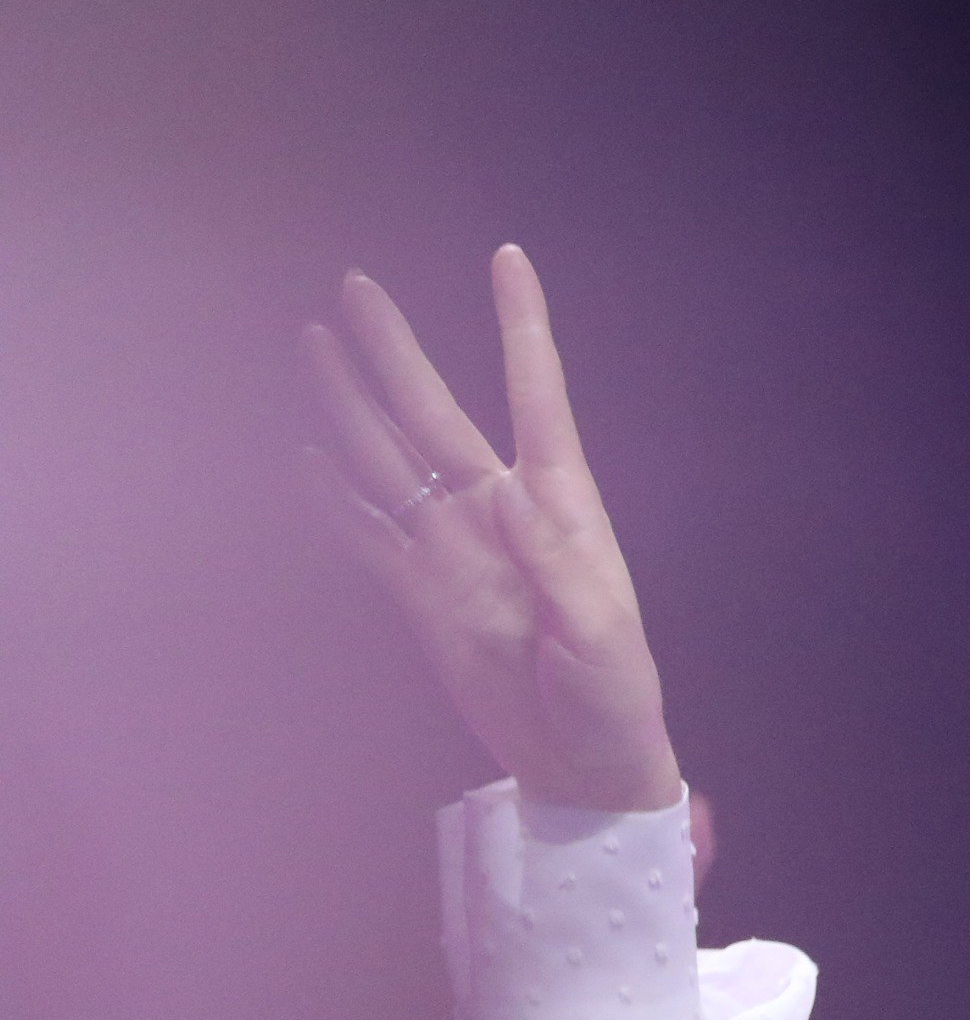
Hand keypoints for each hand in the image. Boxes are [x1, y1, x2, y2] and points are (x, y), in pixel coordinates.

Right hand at [302, 247, 682, 810]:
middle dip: (395, 351)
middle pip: (434, 412)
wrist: (585, 761)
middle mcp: (499, 512)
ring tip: (312, 340)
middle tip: (354, 285)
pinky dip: (332, 497)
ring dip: (350, 403)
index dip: (523, 327)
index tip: (508, 258)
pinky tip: (304, 456)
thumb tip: (508, 495)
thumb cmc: (615, 698)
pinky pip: (367, 532)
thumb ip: (558, 566)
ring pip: (388, 457)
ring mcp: (454, 548)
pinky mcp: (422, 592)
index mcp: (559, 508)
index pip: (538, 397)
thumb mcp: (602, 638)